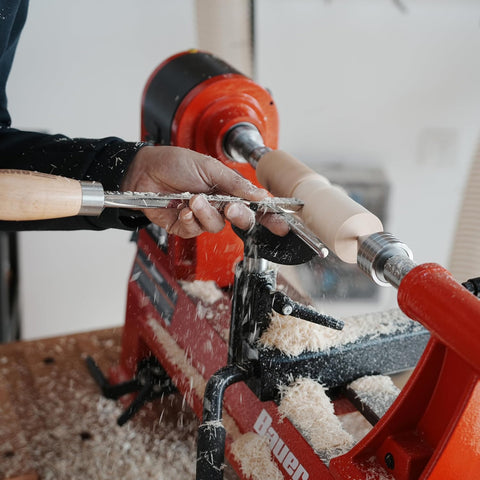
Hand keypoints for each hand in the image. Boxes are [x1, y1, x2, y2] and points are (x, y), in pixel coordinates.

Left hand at [121, 146, 288, 237]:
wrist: (144, 171)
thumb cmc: (175, 163)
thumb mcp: (209, 167)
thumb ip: (235, 184)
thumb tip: (260, 194)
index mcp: (228, 189)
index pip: (254, 205)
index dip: (269, 216)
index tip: (282, 223)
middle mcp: (218, 205)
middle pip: (240, 220)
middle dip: (239, 216)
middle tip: (231, 208)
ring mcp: (202, 217)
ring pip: (216, 227)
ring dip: (206, 213)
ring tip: (193, 198)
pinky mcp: (185, 227)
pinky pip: (195, 231)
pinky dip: (189, 220)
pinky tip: (182, 209)